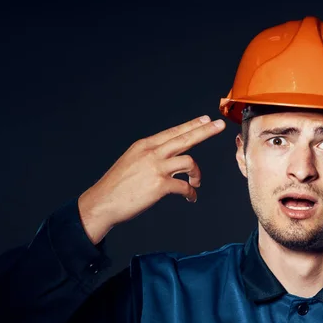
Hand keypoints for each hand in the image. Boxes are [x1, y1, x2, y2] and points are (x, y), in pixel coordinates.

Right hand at [78, 115, 225, 244]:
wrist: (102, 202)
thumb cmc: (117, 186)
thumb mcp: (132, 161)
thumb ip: (150, 156)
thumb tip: (169, 158)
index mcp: (145, 145)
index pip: (173, 132)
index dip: (191, 125)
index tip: (205, 120)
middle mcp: (151, 153)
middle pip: (185, 138)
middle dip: (205, 131)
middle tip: (220, 126)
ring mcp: (156, 168)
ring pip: (189, 161)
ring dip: (197, 174)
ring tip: (196, 183)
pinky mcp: (159, 186)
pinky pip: (184, 187)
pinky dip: (191, 193)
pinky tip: (191, 197)